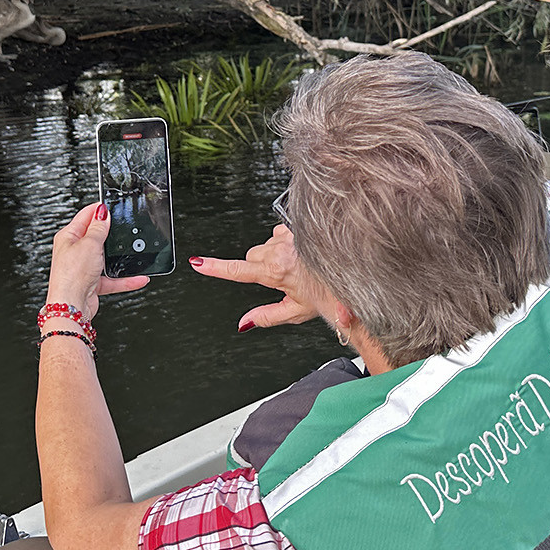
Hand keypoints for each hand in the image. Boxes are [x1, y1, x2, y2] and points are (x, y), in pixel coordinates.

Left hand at [47, 203, 150, 319]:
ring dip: (120, 258)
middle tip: (124, 227)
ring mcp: (84, 267)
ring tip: (133, 253)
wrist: (71, 306)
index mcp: (68, 236)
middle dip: (111, 234)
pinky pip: (113, 278)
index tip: (112, 205)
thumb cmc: (72, 276)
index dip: (99, 210)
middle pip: (97, 236)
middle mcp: (75, 251)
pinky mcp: (93, 283)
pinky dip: (126, 279)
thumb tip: (102, 213)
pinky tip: (138, 278)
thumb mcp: (89, 244)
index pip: (85, 216)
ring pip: (106, 258)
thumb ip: (98, 228)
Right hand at [189, 224, 324, 331]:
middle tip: (280, 281)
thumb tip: (245, 323)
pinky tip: (299, 255)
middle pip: (251, 256)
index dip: (215, 268)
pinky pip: (278, 234)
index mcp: (277, 271)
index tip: (197, 263)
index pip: (238, 271)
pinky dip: (282, 244)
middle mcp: (280, 249)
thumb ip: (266, 317)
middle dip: (257, 268)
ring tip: (295, 268)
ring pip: (263, 246)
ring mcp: (289, 235)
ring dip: (271, 256)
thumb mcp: (297, 311)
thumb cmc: (331, 293)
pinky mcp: (295, 227)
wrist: (352, 271)